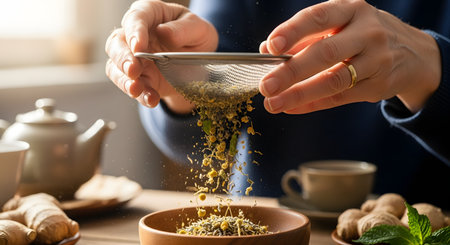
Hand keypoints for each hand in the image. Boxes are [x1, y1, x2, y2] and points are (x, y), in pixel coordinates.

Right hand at [105, 0, 217, 112]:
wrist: (200, 65)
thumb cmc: (196, 38)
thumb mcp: (200, 29)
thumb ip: (184, 29)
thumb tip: (163, 32)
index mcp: (151, 14)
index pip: (136, 18)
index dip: (135, 32)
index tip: (138, 46)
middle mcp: (135, 34)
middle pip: (117, 43)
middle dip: (123, 58)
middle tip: (133, 70)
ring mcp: (133, 57)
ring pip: (115, 66)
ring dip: (125, 80)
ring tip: (137, 89)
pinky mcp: (136, 78)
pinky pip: (130, 86)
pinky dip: (139, 95)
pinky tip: (151, 99)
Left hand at [259, 0, 440, 113]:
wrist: (414, 54)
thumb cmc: (364, 36)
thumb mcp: (341, 26)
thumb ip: (305, 37)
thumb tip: (266, 50)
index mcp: (352, 10)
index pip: (319, 17)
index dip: (293, 31)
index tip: (271, 46)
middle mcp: (367, 33)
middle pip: (325, 53)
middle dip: (291, 71)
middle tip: (266, 85)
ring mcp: (376, 60)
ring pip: (333, 80)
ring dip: (299, 94)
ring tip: (273, 104)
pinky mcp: (378, 86)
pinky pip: (340, 97)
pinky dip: (313, 104)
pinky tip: (291, 108)